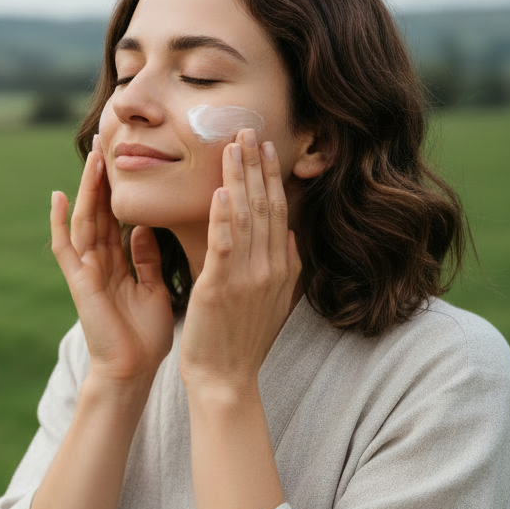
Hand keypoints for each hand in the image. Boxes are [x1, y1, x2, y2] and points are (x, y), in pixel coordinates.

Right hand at [50, 136, 173, 385]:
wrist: (132, 371)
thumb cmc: (146, 336)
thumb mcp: (155, 289)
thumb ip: (146, 259)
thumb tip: (142, 227)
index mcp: (118, 263)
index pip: (116, 216)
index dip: (119, 188)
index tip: (126, 157)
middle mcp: (99, 261)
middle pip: (98, 210)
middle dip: (101, 177)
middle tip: (106, 140)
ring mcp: (86, 270)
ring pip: (84, 220)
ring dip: (87, 189)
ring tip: (92, 157)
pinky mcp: (78, 282)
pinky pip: (65, 247)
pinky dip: (59, 222)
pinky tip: (57, 197)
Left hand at [180, 128, 299, 396]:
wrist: (227, 379)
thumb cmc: (241, 341)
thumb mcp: (272, 301)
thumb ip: (283, 267)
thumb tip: (289, 235)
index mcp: (282, 268)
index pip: (278, 210)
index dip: (271, 175)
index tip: (265, 145)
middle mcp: (270, 268)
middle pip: (266, 205)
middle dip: (257, 165)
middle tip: (248, 128)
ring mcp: (248, 277)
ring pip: (246, 217)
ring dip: (240, 178)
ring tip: (233, 145)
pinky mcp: (221, 288)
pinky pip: (225, 244)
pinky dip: (224, 216)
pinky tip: (220, 190)